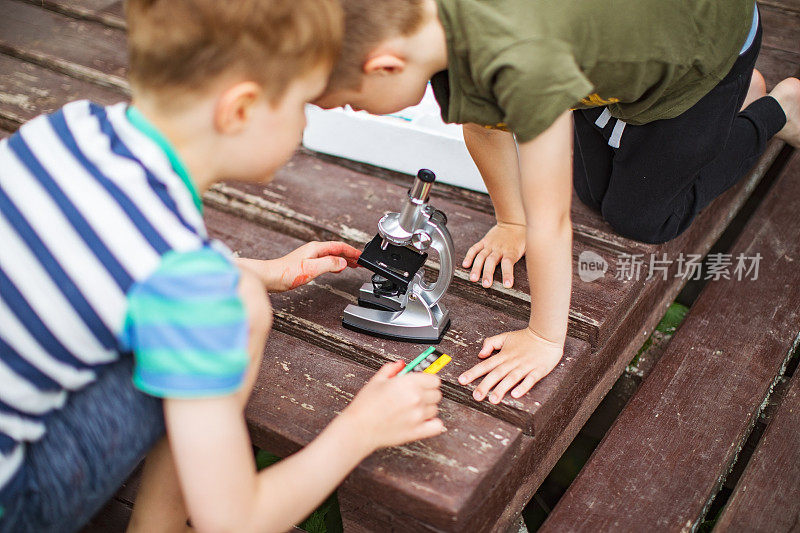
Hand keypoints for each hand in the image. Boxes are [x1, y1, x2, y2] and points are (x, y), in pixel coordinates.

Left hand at [245, 241, 360, 292]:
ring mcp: (310, 256)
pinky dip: (336, 264)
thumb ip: (329, 264)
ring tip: (354, 265)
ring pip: (333, 256)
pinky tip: (337, 269)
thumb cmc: (286, 272)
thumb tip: (343, 263)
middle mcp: (314, 250)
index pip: (340, 247)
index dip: (352, 251)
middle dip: (351, 255)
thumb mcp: (311, 269)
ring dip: (344, 260)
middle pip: (337, 250)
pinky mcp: (307, 264)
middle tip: (361, 262)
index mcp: (316, 248)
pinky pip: (326, 261)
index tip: (362, 256)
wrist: (271, 277)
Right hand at [343, 361, 443, 451]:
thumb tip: (400, 365)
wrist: (359, 428)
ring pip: (435, 408)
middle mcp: (416, 398)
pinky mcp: (417, 431)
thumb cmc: (365, 406)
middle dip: (428, 393)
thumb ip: (391, 369)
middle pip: (437, 393)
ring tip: (413, 408)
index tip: (423, 382)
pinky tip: (424, 420)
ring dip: (427, 408)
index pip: (434, 379)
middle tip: (416, 395)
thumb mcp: (377, 381)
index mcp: (408, 383)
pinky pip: (437, 426)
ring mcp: (418, 416)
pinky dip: (433, 423)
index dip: (428, 380)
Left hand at [458, 328, 562, 403]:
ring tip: (493, 400)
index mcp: (504, 355)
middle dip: (485, 385)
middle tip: (476, 396)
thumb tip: (480, 354)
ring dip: (502, 389)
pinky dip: (523, 387)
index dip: (473, 372)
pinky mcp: (538, 370)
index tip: (462, 380)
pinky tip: (516, 394)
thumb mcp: (505, 336)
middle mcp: (513, 361)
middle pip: (496, 374)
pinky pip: (530, 380)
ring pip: (511, 378)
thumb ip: (490, 343)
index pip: (485, 365)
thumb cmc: (526, 337)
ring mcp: (525, 366)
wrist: (546, 333)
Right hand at [462, 222, 525, 287]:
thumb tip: (536, 271)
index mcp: (511, 251)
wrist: (514, 222)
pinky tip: (465, 265)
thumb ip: (528, 258)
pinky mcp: (484, 241)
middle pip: (492, 261)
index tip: (507, 285)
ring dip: (476, 268)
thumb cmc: (523, 237)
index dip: (507, 274)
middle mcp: (499, 248)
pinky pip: (475, 248)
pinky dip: (469, 256)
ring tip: (473, 279)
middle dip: (488, 273)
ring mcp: (490, 245)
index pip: (508, 263)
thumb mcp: (529, 247)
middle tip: (486, 285)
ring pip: (481, 257)